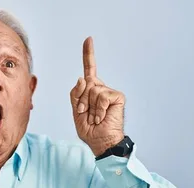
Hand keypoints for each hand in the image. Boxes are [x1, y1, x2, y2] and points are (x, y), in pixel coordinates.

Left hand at [70, 37, 124, 156]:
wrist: (101, 142)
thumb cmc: (90, 129)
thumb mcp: (76, 111)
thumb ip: (76, 94)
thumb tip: (82, 78)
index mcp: (90, 90)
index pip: (89, 69)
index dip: (88, 54)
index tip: (88, 39)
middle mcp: (101, 88)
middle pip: (85, 83)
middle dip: (82, 101)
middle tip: (87, 115)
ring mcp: (110, 92)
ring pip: (92, 90)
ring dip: (90, 108)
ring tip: (95, 118)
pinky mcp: (117, 96)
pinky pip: (102, 96)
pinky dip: (99, 109)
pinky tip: (102, 117)